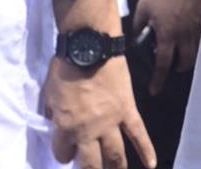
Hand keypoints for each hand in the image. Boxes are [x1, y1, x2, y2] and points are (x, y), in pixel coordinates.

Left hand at [44, 54, 155, 168]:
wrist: (90, 45)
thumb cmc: (65, 67)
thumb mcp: (49, 93)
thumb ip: (53, 112)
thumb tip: (56, 120)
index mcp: (66, 127)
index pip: (63, 154)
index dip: (63, 152)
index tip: (66, 147)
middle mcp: (89, 131)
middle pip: (90, 163)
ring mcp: (111, 122)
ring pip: (115, 154)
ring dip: (117, 168)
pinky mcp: (127, 110)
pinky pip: (139, 133)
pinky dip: (147, 150)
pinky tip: (151, 164)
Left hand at [133, 0, 200, 95]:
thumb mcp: (143, 7)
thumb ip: (138, 26)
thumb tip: (136, 39)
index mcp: (167, 34)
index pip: (163, 65)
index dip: (158, 80)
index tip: (155, 91)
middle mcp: (184, 35)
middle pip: (185, 62)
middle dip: (178, 68)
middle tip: (172, 66)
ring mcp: (198, 26)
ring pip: (197, 50)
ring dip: (188, 55)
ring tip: (182, 52)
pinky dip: (197, 41)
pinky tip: (192, 36)